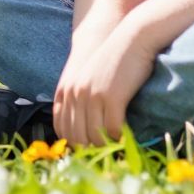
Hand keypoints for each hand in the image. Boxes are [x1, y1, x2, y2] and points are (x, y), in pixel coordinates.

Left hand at [54, 24, 157, 145]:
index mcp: (66, 90)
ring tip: (116, 148)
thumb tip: (85, 128)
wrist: (131, 39)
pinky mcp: (112, 98)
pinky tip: (126, 137)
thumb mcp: (89, 78)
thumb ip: (81, 98)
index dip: (74, 143)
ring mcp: (91, 96)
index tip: (88, 149)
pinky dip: (120, 138)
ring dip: (107, 146)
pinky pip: (113, 130)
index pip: (61, 128)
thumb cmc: (113, 61)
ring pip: (95, 137)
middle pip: (77, 136)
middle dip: (91, 149)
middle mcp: (74, 94)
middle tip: (105, 155)